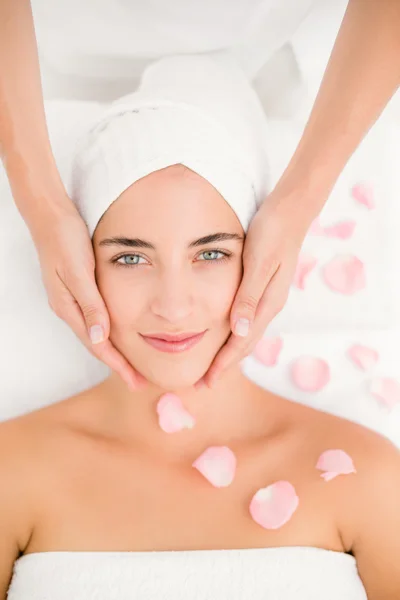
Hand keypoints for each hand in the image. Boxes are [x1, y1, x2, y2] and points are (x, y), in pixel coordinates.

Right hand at [30, 203, 146, 391]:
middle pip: (98, 344)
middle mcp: (70, 308)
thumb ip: (90, 303)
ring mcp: (73, 300)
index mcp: (69, 307)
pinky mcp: (79, 289)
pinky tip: (121, 333)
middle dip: (118, 364)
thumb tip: (100, 337)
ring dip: (115, 350)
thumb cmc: (64, 239)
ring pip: (98, 333)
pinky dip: (111, 331)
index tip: (135, 381)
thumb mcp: (78, 270)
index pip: (97, 346)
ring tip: (135, 364)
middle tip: (140, 382)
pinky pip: (96, 318)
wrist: (49, 215)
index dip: (117, 365)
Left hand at [198, 188, 314, 388]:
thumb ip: (249, 297)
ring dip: (229, 352)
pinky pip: (248, 320)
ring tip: (212, 366)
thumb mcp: (259, 263)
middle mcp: (269, 305)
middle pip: (245, 344)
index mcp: (268, 303)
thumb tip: (238, 332)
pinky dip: (235, 334)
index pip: (242, 342)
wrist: (291, 211)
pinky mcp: (264, 287)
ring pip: (246, 334)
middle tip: (202, 383)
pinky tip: (225, 334)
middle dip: (224, 364)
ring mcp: (268, 297)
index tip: (206, 382)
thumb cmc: (272, 232)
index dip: (224, 363)